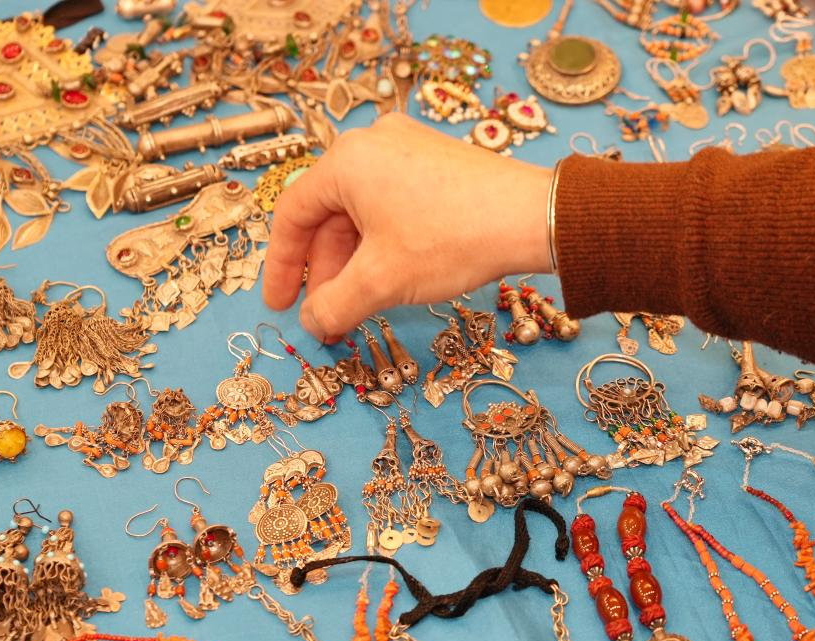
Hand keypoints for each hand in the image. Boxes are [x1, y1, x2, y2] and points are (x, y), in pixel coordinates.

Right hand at [262, 113, 553, 339]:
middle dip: (326, 269)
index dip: (281, 266)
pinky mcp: (437, 160)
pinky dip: (383, 240)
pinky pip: (392, 202)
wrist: (532, 217)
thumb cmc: (452, 239)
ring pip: (362, 211)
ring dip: (355, 260)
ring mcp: (408, 147)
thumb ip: (334, 305)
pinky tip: (392, 274)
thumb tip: (313, 324)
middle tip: (329, 313)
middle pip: (329, 213)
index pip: (293, 213)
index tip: (282, 304)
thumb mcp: (382, 280)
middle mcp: (372, 143)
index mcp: (346, 160)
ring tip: (361, 303)